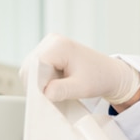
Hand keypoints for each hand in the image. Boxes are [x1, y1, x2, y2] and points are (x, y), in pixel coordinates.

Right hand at [23, 33, 139, 105]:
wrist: (110, 73)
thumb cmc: (99, 78)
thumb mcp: (81, 88)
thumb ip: (62, 90)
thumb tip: (44, 93)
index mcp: (59, 45)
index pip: (34, 67)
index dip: (37, 85)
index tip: (46, 98)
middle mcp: (52, 41)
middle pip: (30, 67)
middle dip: (38, 84)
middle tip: (52, 97)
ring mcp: (50, 45)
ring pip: (32, 69)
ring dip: (40, 83)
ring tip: (58, 90)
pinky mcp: (50, 52)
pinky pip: (37, 69)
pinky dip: (44, 79)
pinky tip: (57, 85)